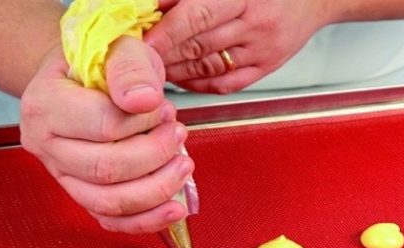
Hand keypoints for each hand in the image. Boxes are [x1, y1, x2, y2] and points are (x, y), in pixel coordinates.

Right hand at [19, 36, 193, 233]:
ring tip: (183, 164)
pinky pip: (113, 221)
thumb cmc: (103, 64)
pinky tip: (176, 208)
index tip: (165, 108)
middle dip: (155, 156)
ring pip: (110, 202)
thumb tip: (145, 101)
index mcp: (45, 104)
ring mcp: (63, 176)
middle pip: (106, 169)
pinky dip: (148, 220)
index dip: (144, 122)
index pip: (103, 126)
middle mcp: (46, 146)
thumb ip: (131, 69)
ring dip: (157, 188)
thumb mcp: (119, 48)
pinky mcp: (83, 196)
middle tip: (179, 134)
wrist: (86, 79)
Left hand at [145, 0, 331, 93]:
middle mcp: (255, 24)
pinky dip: (199, 83)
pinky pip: (226, 83)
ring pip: (208, 67)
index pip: (195, 16)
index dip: (164, 32)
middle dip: (163, 55)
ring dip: (176, 71)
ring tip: (153, 69)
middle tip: (137, 60)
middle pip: (198, 45)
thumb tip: (155, 5)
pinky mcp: (266, 67)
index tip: (140, 41)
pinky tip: (182, 78)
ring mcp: (261, 50)